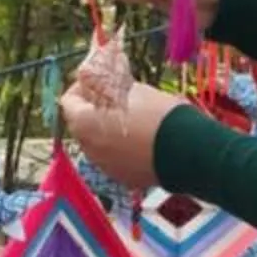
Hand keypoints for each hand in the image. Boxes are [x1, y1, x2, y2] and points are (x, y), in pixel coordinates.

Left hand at [59, 82, 181, 194]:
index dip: (81, 89)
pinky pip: (116, 160)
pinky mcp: (124, 179)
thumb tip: (94, 77)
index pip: (68, 101)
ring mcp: (105, 167)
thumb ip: (107, 86)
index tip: (98, 83)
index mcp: (84, 124)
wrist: (187, 151)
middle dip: (95, 111)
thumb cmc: (157, 114)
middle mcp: (88, 149)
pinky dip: (123, 150)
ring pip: (99, 144)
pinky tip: (143, 141)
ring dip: (108, 132)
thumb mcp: (131, 91)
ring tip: (134, 121)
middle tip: (117, 100)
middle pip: (82, 124)